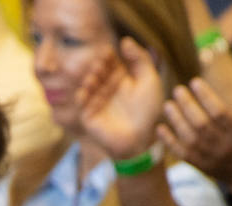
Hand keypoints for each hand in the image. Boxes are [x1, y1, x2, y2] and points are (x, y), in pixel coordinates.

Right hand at [76, 38, 164, 160]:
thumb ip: (140, 59)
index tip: (109, 52)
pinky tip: (85, 91)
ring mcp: (96, 102)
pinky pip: (81, 104)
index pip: (110, 62)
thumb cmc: (148, 111)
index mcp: (121, 79)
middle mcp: (107, 88)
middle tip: (101, 64)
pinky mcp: (89, 117)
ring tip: (94, 76)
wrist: (141, 139)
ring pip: (88, 85)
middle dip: (98, 66)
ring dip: (90, 79)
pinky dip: (82, 95)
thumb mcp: (149, 80)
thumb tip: (125, 40)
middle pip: (98, 71)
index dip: (108, 56)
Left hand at [158, 76, 231, 190]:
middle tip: (178, 90)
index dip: (205, 96)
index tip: (194, 82)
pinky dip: (169, 141)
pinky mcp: (198, 165)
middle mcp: (223, 145)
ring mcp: (209, 156)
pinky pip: (180, 153)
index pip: (219, 112)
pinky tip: (160, 128)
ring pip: (188, 137)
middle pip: (201, 123)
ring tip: (168, 104)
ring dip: (176, 120)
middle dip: (187, 105)